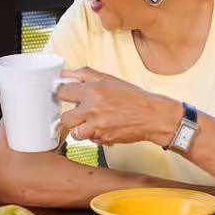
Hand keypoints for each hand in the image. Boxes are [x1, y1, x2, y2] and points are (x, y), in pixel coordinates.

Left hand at [57, 68, 180, 146]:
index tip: (67, 97)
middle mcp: (92, 109)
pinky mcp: (103, 139)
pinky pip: (90, 140)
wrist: (152, 115)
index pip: (62, 93)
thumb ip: (84, 75)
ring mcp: (97, 126)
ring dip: (81, 129)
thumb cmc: (132, 97)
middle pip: (64, 118)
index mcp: (92, 91)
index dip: (64, 95)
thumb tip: (64, 74)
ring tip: (91, 123)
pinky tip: (103, 129)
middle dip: (70, 117)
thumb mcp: (108, 79)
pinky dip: (94, 136)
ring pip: (75, 133)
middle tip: (79, 114)